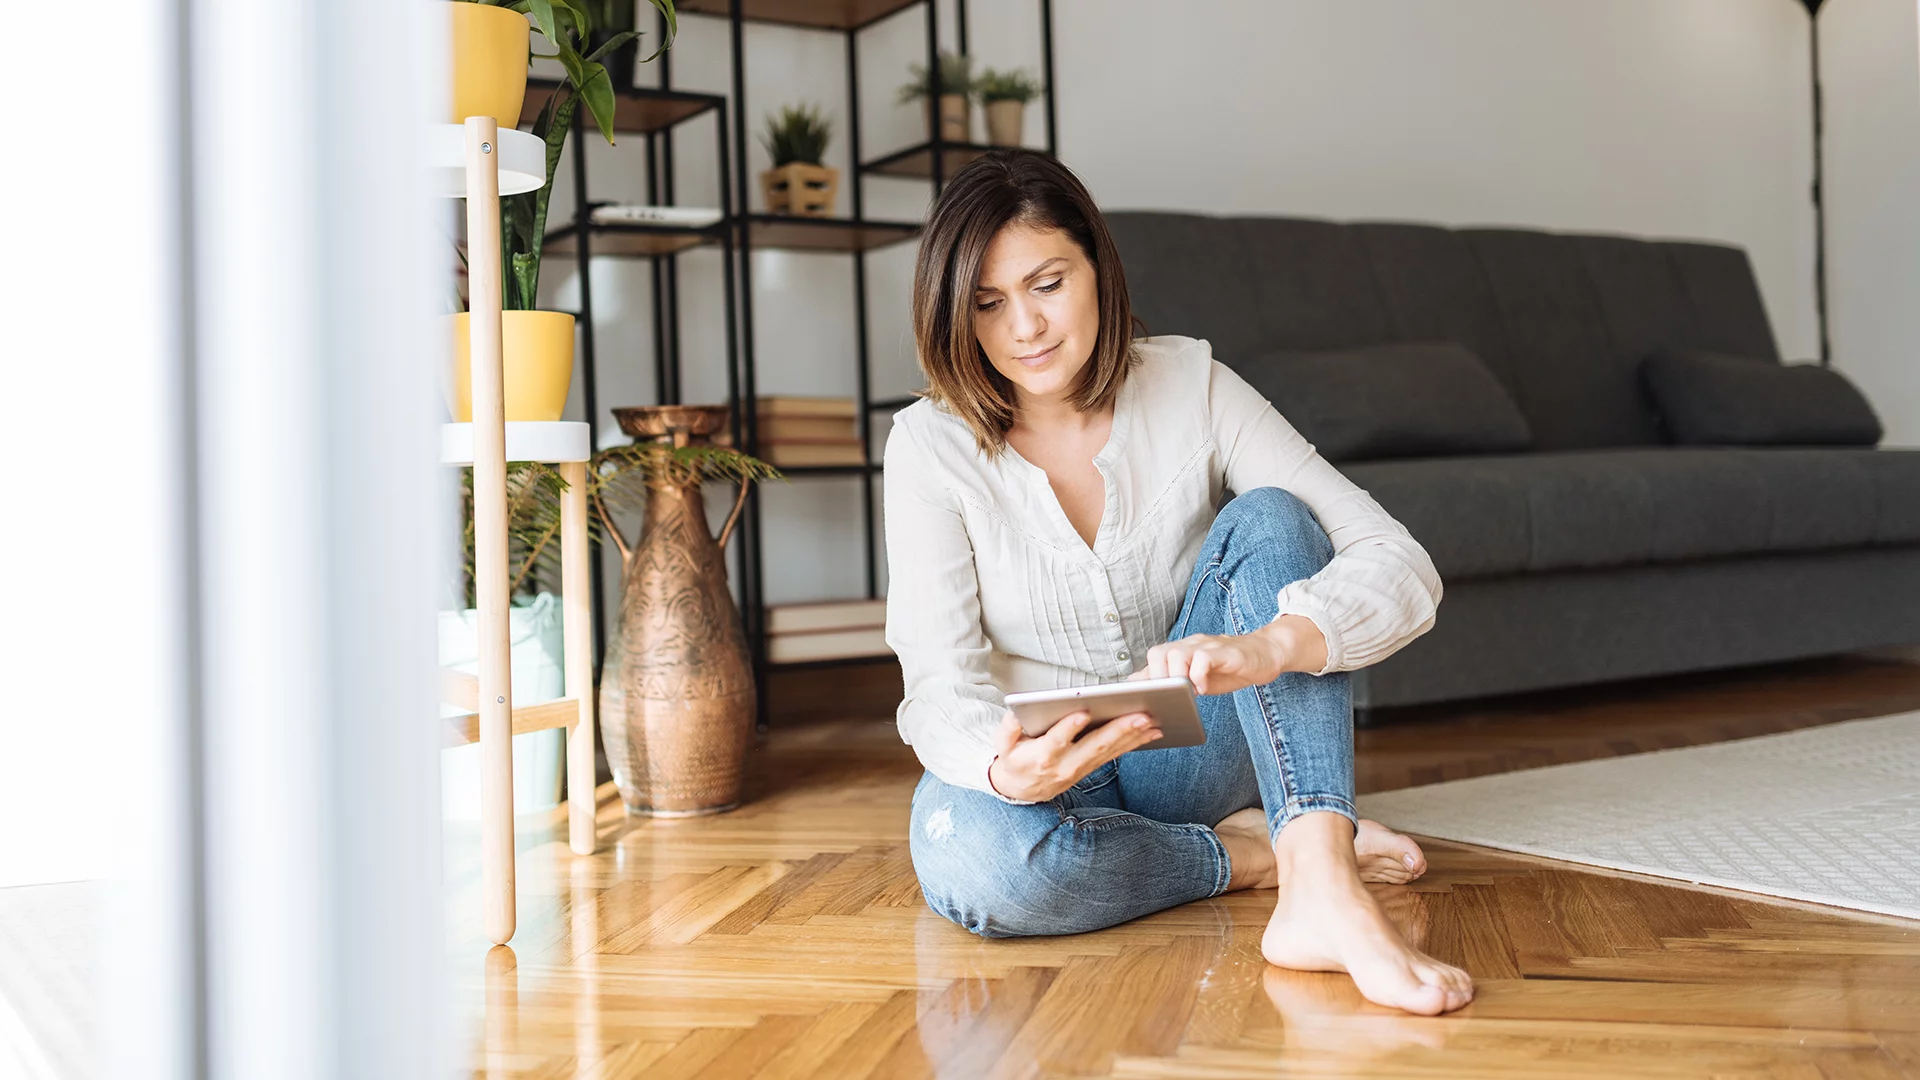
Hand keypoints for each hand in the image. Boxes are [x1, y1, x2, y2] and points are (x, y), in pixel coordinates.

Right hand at [987, 709, 1161, 801]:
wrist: (1022, 789)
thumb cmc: (1014, 758)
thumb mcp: (1001, 744)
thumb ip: (1007, 728)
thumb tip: (1015, 713)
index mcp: (1041, 756)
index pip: (1055, 741)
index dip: (1068, 728)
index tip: (1082, 712)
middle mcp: (1064, 764)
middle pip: (1093, 746)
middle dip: (1118, 730)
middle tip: (1141, 715)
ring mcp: (1080, 769)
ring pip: (1109, 751)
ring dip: (1133, 737)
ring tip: (1154, 721)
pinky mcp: (1091, 768)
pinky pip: (1114, 756)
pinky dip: (1134, 744)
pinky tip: (1151, 732)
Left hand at [1125, 615, 1325, 694]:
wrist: (1264, 653)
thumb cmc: (1228, 668)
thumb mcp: (1197, 678)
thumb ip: (1174, 682)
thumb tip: (1145, 692)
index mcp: (1180, 652)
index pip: (1151, 660)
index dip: (1142, 679)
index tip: (1140, 700)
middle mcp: (1189, 645)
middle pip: (1157, 653)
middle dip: (1156, 678)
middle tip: (1167, 698)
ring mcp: (1206, 646)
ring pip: (1177, 654)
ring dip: (1177, 677)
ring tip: (1187, 694)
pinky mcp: (1224, 651)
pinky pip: (1204, 658)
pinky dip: (1199, 676)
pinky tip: (1204, 689)